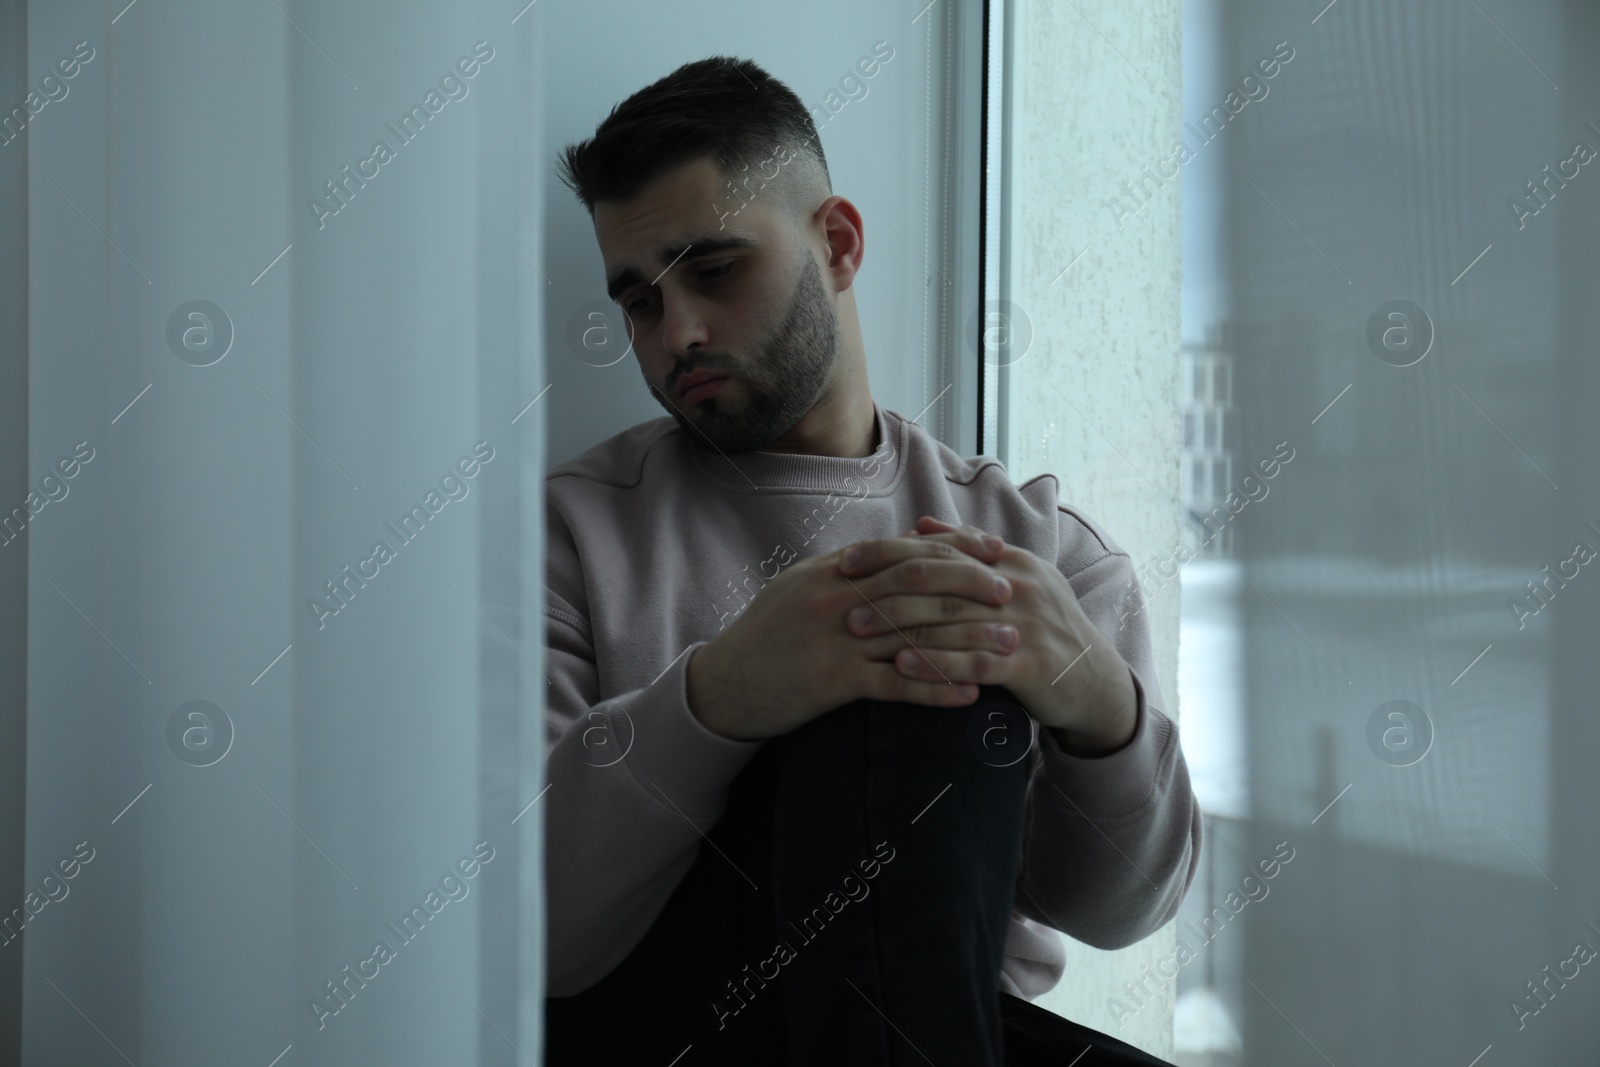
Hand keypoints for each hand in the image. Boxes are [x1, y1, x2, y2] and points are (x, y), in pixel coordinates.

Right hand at [686, 533, 1014, 740]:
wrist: (722, 685)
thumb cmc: (766, 638)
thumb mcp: (802, 589)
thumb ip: (849, 571)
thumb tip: (898, 551)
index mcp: (833, 570)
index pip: (905, 550)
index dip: (954, 549)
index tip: (994, 552)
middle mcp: (837, 597)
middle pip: (918, 584)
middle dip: (971, 586)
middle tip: (1011, 592)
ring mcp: (835, 638)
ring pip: (914, 633)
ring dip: (967, 640)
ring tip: (1007, 645)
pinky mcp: (832, 681)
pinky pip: (895, 683)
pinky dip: (935, 687)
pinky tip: (968, 694)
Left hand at [838, 515, 1136, 754]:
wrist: (1094, 680)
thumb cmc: (1041, 627)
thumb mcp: (1014, 580)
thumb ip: (969, 551)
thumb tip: (922, 523)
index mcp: (1009, 560)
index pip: (940, 547)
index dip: (889, 551)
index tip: (846, 560)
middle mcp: (1017, 585)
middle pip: (940, 578)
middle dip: (885, 587)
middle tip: (844, 599)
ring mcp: (1025, 623)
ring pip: (951, 618)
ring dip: (898, 625)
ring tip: (858, 631)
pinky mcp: (1029, 664)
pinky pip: (972, 661)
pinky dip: (934, 662)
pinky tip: (899, 666)